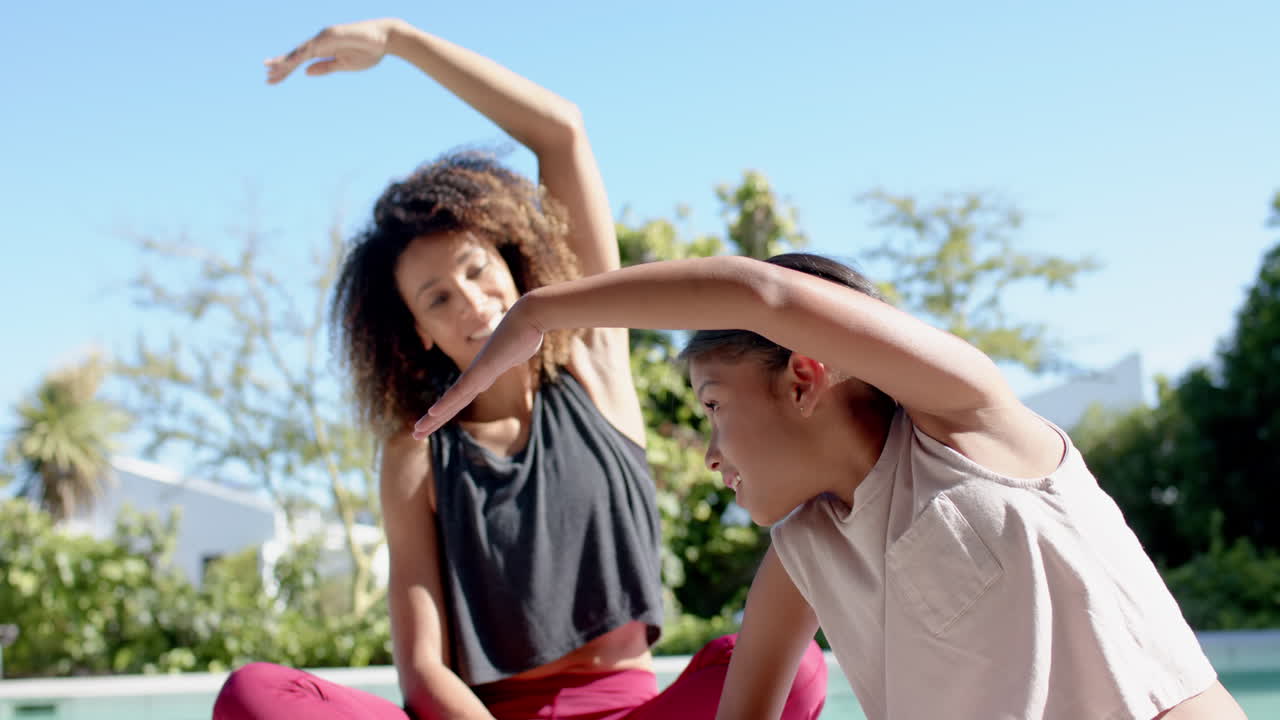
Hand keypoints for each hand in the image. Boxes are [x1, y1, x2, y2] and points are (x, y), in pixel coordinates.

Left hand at [264, 19, 401, 83]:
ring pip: (299, 51)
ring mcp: (323, 37)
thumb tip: (306, 73)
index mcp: (324, 48)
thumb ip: (325, 67)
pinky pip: (311, 47)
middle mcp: (320, 41)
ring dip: (285, 62)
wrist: (386, 40)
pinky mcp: (329, 35)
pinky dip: (298, 55)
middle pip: (296, 55)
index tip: (274, 78)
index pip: (300, 60)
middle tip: (267, 78)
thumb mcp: (343, 65)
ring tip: (271, 70)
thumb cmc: (369, 51)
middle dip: (281, 67)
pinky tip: (288, 63)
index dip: (287, 68)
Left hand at [412, 302, 544, 439]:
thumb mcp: (519, 351)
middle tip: (415, 434)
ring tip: (416, 432)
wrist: (529, 316)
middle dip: (433, 420)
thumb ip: (514, 355)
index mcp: (483, 375)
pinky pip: (461, 390)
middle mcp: (476, 375)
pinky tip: (433, 413)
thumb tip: (518, 352)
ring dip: (433, 418)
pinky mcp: (482, 368)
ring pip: (451, 400)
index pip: (461, 398)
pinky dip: (447, 402)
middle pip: (451, 403)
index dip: (447, 410)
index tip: (433, 421)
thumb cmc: (525, 331)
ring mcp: (478, 372)